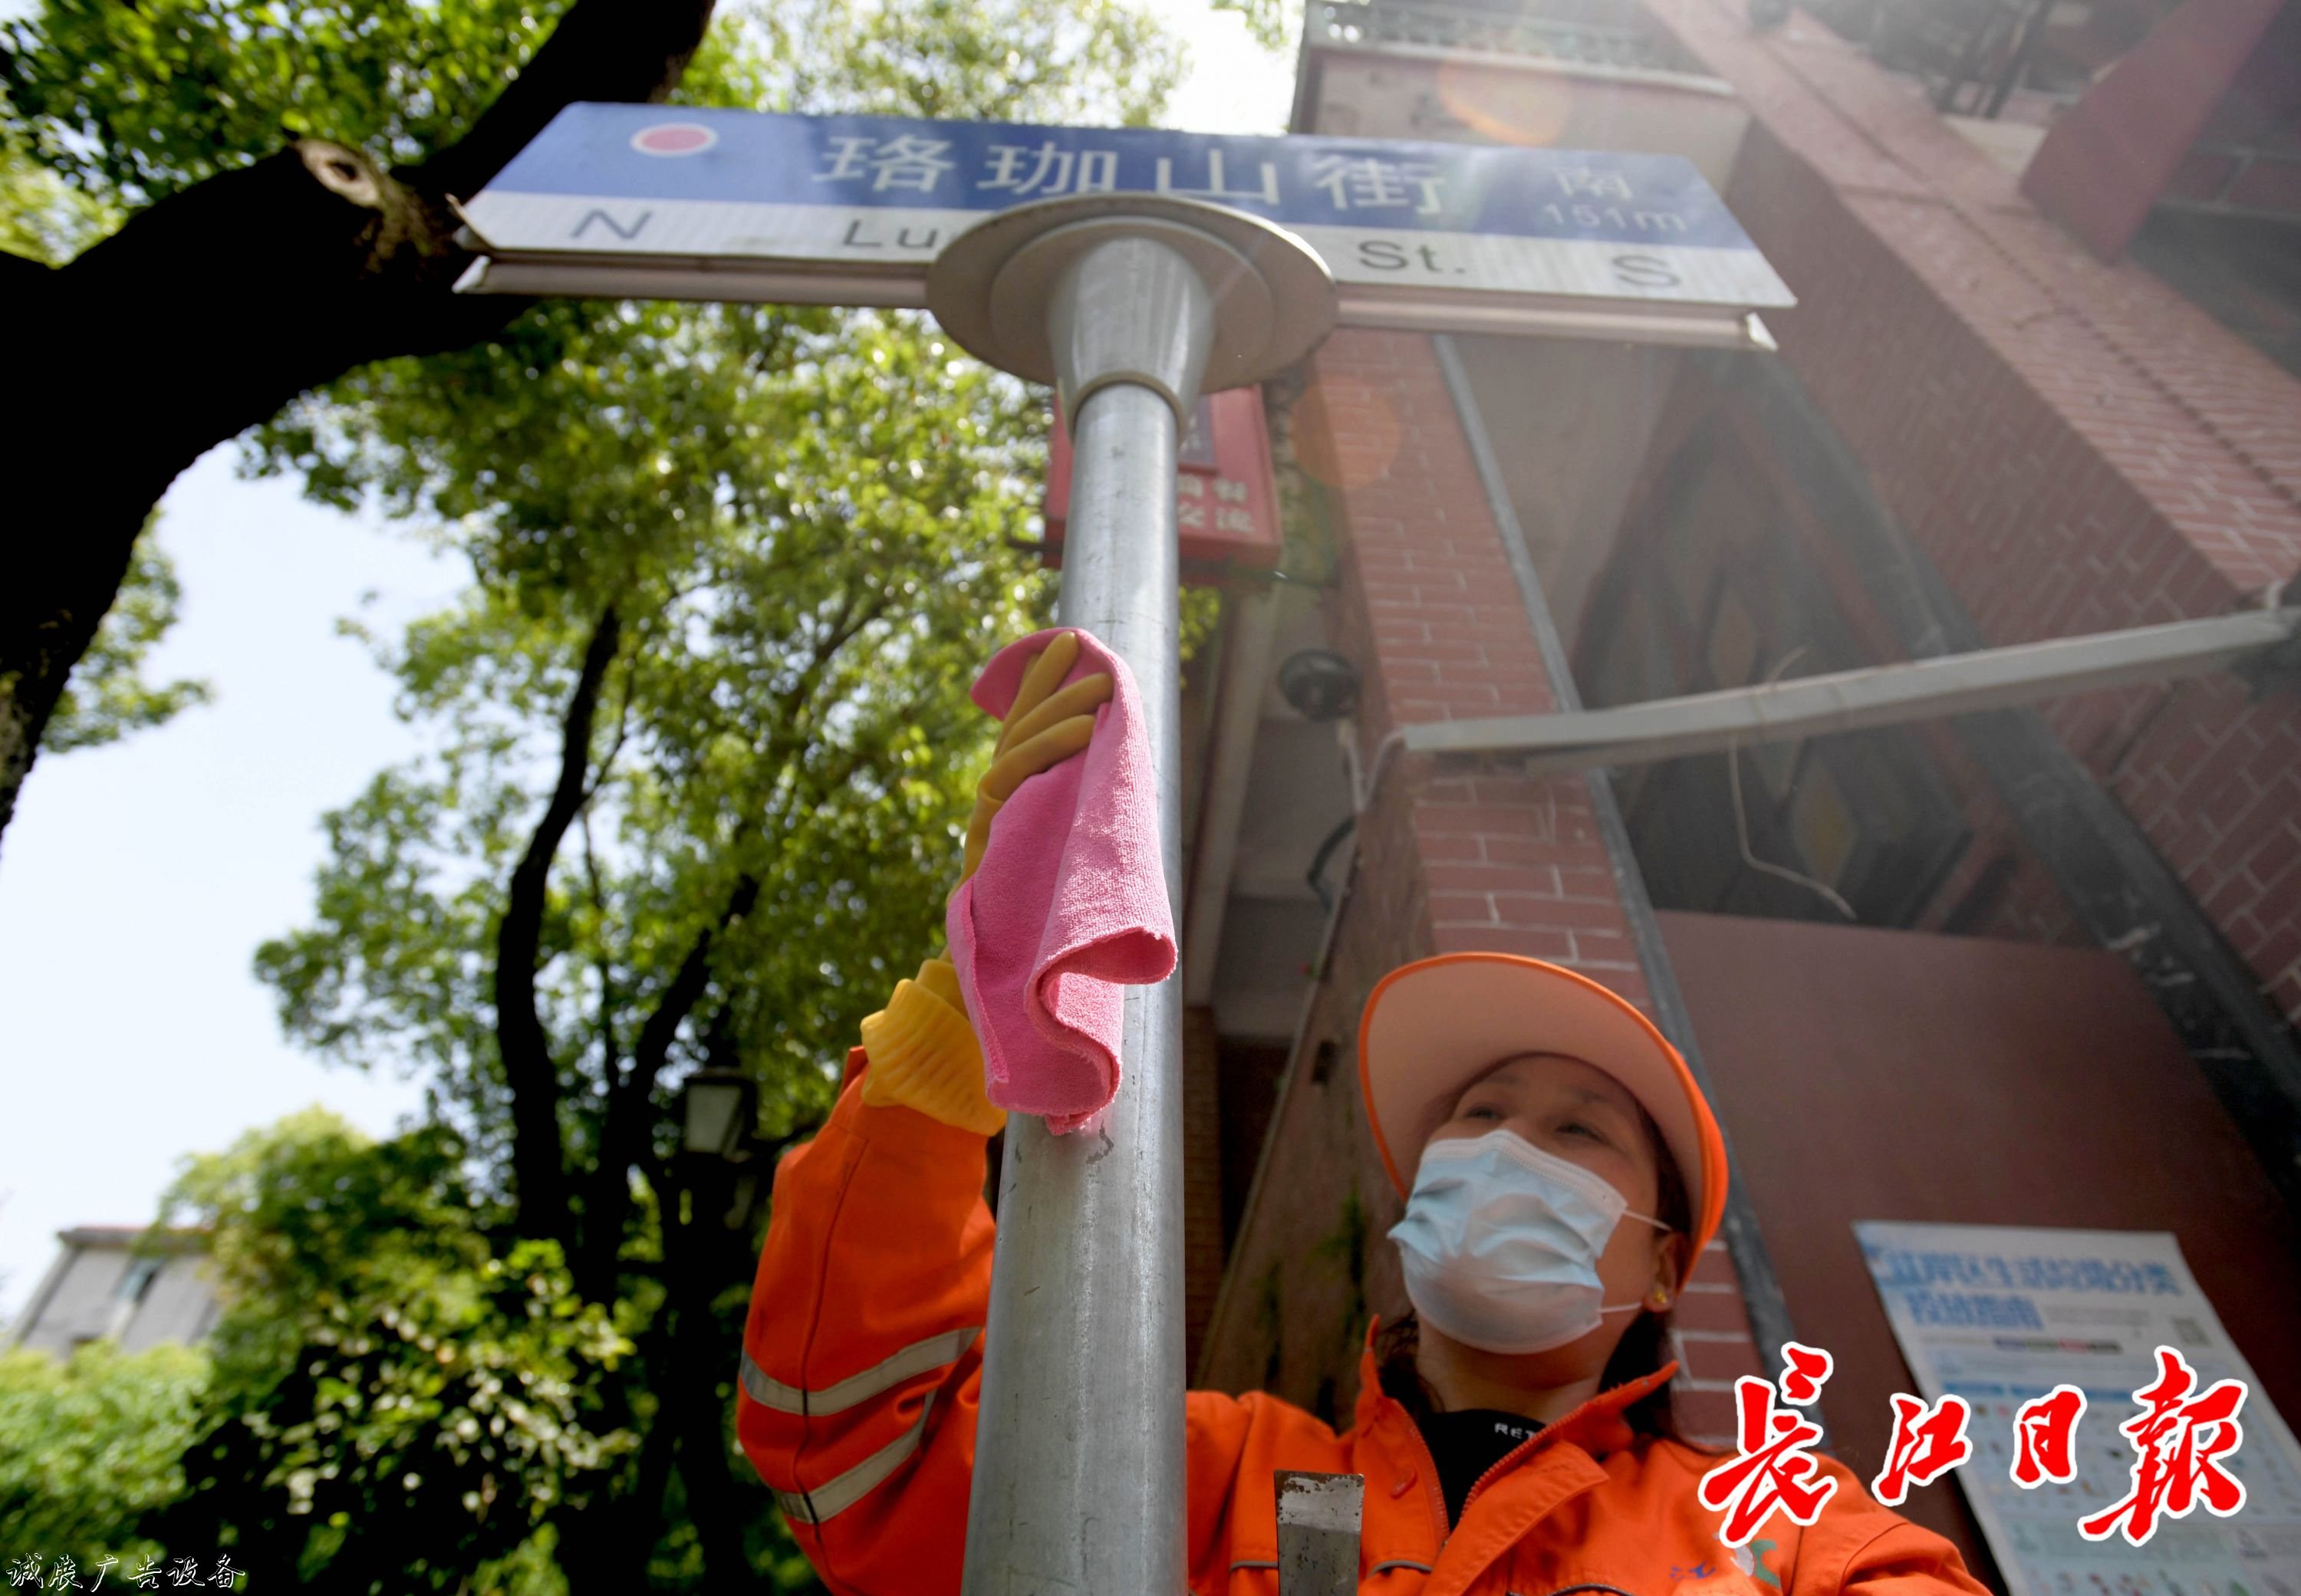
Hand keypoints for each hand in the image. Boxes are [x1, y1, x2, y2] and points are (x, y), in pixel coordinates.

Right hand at [957, 631, 1112, 885]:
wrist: (1005, 956)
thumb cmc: (1042, 905)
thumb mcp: (1065, 841)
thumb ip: (1074, 800)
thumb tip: (1116, 760)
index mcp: (1012, 793)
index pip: (1023, 725)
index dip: (1040, 682)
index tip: (1067, 642)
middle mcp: (996, 797)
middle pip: (1019, 729)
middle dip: (1055, 690)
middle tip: (1096, 665)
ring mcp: (987, 814)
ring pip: (1017, 749)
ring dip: (1059, 718)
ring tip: (1099, 698)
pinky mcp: (985, 833)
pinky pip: (1010, 780)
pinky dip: (1044, 753)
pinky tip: (1081, 734)